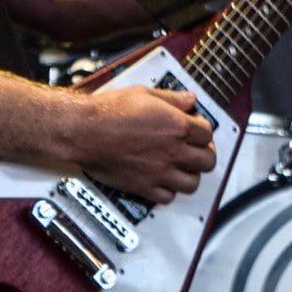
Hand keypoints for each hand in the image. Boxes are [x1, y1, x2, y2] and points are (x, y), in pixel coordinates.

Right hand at [74, 86, 215, 203]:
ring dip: (190, 174)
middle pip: (207, 161)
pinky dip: (168, 191)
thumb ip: (172, 99)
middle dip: (203, 153)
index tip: (194, 127)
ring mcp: (159, 172)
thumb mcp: (144, 94)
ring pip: (192, 183)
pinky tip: (162, 179)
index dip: (202, 129)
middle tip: (194, 148)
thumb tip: (189, 99)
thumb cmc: (109, 111)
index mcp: (177, 126)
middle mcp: (173, 151)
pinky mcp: (143, 186)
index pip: (208, 133)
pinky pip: (167, 197)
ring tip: (182, 166)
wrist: (83, 132)